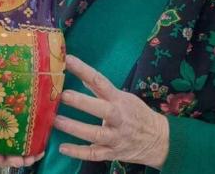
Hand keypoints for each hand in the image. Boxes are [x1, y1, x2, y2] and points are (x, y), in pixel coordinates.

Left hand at [53, 55, 169, 168]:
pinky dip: (78, 152)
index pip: (100, 81)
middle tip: (62, 95)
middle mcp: (118, 118)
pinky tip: (63, 147)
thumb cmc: (136, 114)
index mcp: (119, 100)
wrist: (158, 140)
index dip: (84, 70)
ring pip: (95, 133)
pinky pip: (94, 154)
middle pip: (101, 109)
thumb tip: (81, 75)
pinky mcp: (112, 153)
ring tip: (56, 121)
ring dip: (75, 128)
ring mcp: (116, 137)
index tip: (68, 60)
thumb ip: (101, 89)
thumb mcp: (122, 97)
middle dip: (81, 102)